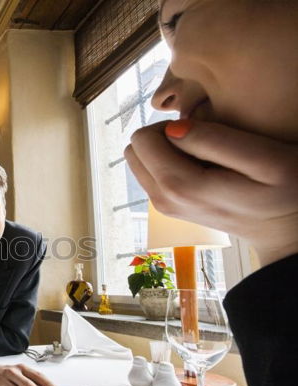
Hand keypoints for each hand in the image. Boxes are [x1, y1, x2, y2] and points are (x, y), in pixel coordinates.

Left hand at [125, 119, 297, 266]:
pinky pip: (151, 172)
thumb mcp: (264, 159)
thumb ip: (215, 141)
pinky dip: (169, 162)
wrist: (286, 229)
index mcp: (180, 187)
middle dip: (161, 136)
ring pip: (139, 161)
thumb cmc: (284, 189)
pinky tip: (202, 166)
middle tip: (201, 140)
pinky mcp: (169, 206)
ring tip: (204, 154)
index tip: (200, 130)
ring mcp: (163, 206)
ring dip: (165, 149)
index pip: (142, 140)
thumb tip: (172, 129)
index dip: (167, 124)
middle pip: (134, 150)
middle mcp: (163, 200)